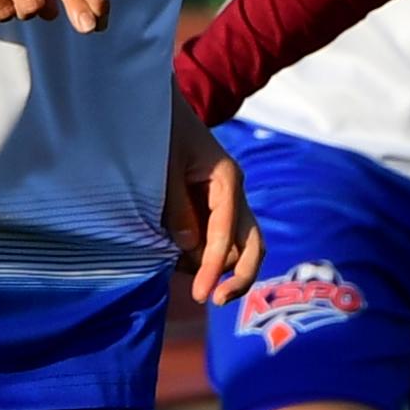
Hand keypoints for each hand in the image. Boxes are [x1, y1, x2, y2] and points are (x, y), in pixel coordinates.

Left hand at [172, 105, 258, 303]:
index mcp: (227, 180)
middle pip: (252, 246)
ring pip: (237, 249)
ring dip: (216, 269)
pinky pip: (215, 244)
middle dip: (239, 277)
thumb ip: (176, 206)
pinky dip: (201, 260)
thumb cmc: (161, 130)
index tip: (201, 294)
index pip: (227, 233)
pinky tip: (173, 260)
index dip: (215, 267)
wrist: (156, 108)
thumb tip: (188, 247)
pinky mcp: (210, 212)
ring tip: (179, 274)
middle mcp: (232, 195)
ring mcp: (224, 205)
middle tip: (214, 300)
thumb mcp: (164, 166)